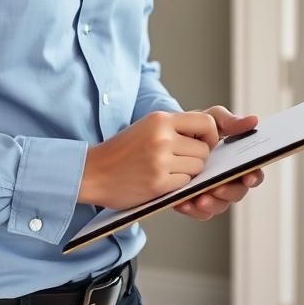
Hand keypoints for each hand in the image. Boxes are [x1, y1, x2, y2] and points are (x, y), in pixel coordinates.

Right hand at [78, 111, 218, 210]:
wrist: (92, 172)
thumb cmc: (121, 152)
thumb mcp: (147, 127)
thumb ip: (175, 127)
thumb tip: (210, 134)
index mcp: (160, 119)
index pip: (206, 123)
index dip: (210, 136)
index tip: (204, 144)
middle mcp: (162, 137)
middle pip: (204, 150)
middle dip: (197, 159)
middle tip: (179, 162)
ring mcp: (160, 160)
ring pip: (197, 168)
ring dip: (188, 173)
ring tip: (166, 171)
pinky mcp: (158, 182)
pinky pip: (185, 183)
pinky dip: (177, 185)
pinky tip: (160, 181)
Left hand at [175, 105, 264, 220]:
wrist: (165, 140)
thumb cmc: (196, 129)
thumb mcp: (211, 120)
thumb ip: (230, 121)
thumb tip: (253, 120)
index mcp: (237, 162)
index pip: (253, 173)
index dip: (254, 176)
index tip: (248, 176)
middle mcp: (229, 181)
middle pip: (238, 192)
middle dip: (229, 192)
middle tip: (217, 187)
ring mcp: (213, 193)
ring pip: (220, 205)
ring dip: (211, 203)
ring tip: (199, 198)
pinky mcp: (196, 202)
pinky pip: (199, 212)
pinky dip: (192, 209)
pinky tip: (183, 202)